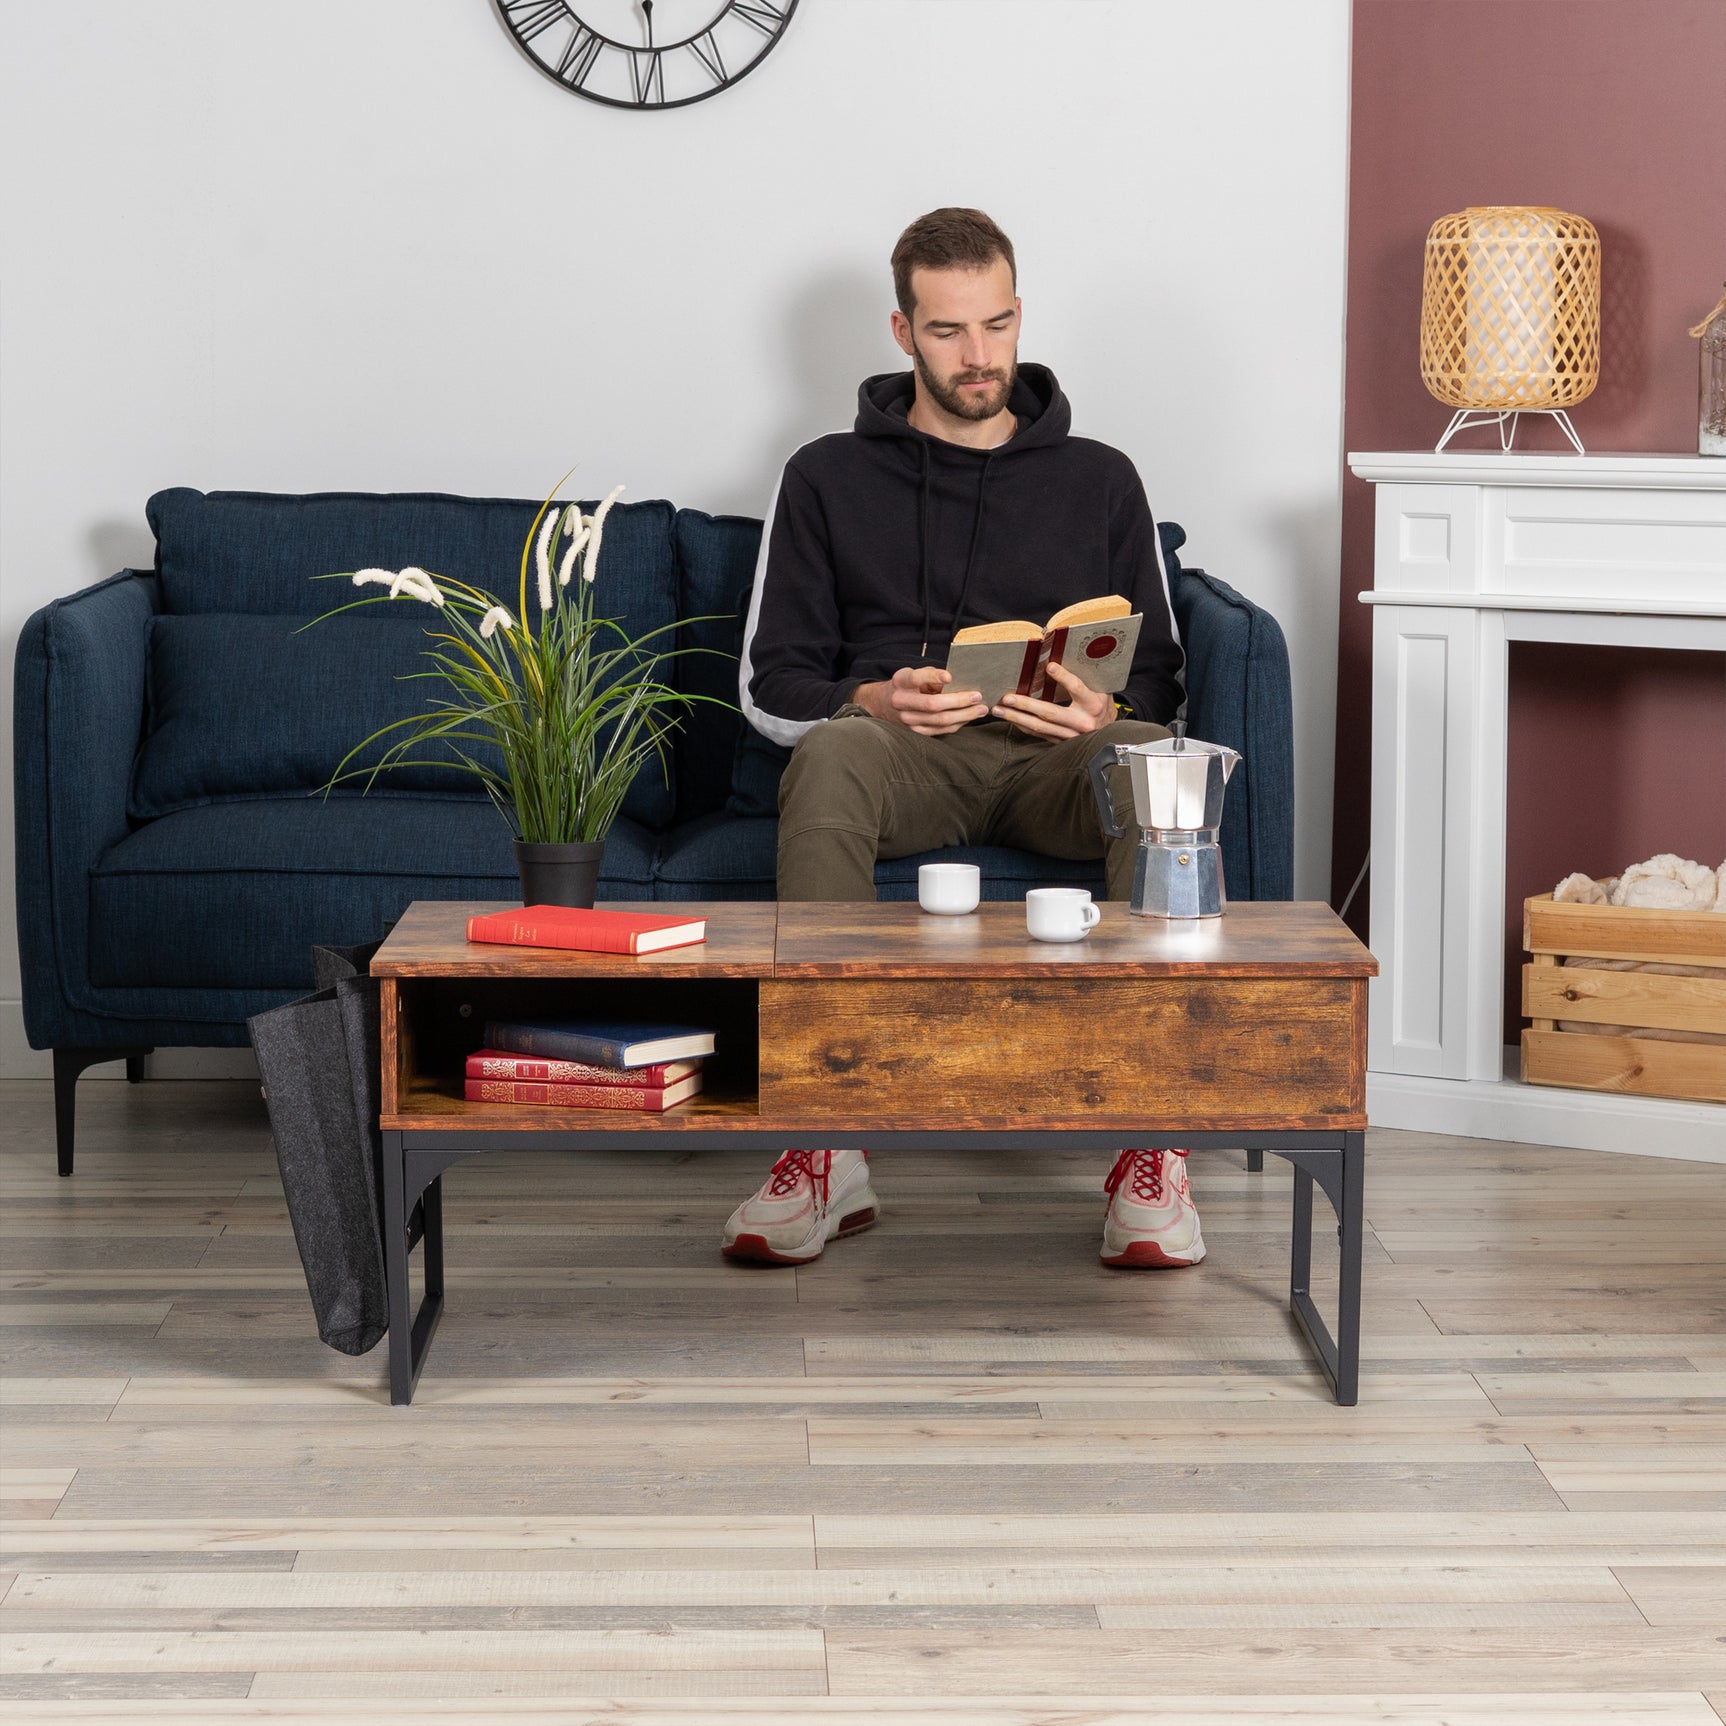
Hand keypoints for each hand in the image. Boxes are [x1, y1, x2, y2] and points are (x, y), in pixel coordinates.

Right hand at [853, 666, 987, 735]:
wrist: (882, 705)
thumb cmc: (905, 686)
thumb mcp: (912, 674)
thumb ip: (930, 675)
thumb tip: (958, 680)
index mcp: (900, 682)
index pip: (916, 678)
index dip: (933, 676)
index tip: (950, 676)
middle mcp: (901, 702)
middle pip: (933, 704)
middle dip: (959, 700)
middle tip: (978, 696)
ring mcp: (907, 720)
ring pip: (940, 720)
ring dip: (964, 715)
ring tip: (981, 709)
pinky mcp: (914, 732)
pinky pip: (940, 730)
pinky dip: (957, 724)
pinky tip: (968, 717)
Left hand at [993, 659, 1116, 739]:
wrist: (1110, 733)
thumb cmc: (1101, 706)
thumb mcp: (1099, 689)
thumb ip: (1084, 678)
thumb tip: (1059, 659)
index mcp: (1094, 705)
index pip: (1077, 689)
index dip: (1064, 677)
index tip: (1049, 666)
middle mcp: (1082, 722)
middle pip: (1050, 713)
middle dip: (1026, 705)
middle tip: (1007, 697)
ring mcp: (1071, 735)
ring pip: (1040, 727)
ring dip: (1017, 718)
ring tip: (999, 710)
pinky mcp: (1062, 742)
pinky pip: (1039, 734)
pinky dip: (1023, 726)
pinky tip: (1010, 718)